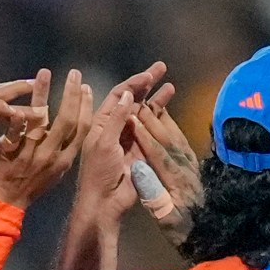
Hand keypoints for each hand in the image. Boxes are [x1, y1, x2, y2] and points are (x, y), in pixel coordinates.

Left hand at [0, 68, 92, 208]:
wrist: (3, 202)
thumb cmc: (28, 185)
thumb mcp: (54, 170)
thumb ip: (62, 149)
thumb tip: (72, 128)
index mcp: (65, 159)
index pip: (82, 129)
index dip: (86, 106)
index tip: (86, 87)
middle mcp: (51, 156)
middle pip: (67, 120)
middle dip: (72, 94)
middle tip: (74, 74)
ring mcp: (31, 155)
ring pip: (41, 119)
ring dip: (44, 93)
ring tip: (45, 73)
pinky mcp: (11, 154)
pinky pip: (16, 130)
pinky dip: (18, 114)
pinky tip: (18, 98)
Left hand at [76, 62, 166, 219]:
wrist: (106, 202)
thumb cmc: (99, 172)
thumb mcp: (103, 142)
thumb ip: (117, 118)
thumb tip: (129, 94)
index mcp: (102, 122)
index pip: (118, 95)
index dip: (133, 83)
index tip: (149, 75)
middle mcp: (116, 126)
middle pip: (133, 100)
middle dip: (147, 84)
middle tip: (162, 68)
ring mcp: (130, 137)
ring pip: (145, 113)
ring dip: (156, 100)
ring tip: (171, 87)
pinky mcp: (143, 149)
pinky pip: (153, 130)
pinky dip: (160, 119)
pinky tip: (169, 109)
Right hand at [129, 89, 201, 246]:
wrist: (214, 238)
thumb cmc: (186, 232)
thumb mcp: (167, 220)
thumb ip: (153, 194)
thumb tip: (138, 168)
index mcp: (178, 181)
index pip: (158, 152)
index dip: (144, 135)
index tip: (131, 119)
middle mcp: (188, 169)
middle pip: (168, 140)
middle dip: (152, 121)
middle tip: (138, 104)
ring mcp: (194, 168)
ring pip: (178, 138)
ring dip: (164, 121)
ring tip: (152, 105)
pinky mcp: (198, 170)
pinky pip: (185, 144)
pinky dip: (175, 131)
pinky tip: (169, 125)